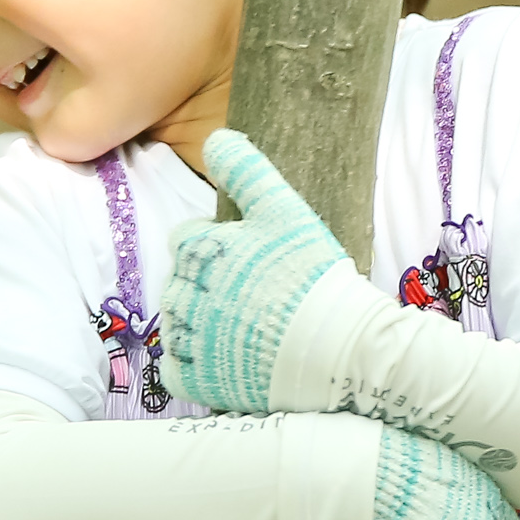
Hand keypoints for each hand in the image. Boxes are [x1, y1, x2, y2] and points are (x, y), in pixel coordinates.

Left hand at [164, 129, 350, 415]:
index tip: (252, 264)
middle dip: (209, 286)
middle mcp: (185, 294)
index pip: (187, 241)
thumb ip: (247, 170)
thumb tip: (215, 137)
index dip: (218, 249)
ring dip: (203, 325)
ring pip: (178, 325)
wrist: (341, 348)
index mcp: (198, 250)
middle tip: (256, 298)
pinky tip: (231, 360)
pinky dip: (198, 367)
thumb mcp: (285, 210)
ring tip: (248, 329)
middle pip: (180, 283)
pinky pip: (179, 371)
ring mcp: (189, 341)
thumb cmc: (315, 276)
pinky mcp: (197, 382)